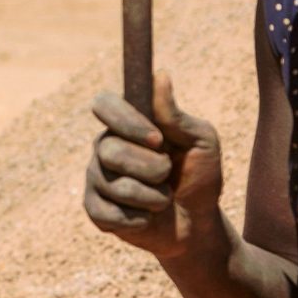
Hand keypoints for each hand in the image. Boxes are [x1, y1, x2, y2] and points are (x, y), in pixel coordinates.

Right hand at [84, 68, 223, 258]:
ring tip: (163, 199)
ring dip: (153, 197)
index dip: (126, 120)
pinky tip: (148, 218)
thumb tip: (160, 75)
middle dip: (151, 168)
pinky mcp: (96, 211)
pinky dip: (140, 219)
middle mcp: (105, 147)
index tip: (157, 139)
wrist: (198, 223)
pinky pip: (109, 213)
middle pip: (110, 150)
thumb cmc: (200, 175)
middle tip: (169, 173)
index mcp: (126, 123)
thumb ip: (176, 115)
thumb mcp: (201, 141)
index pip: (104, 104)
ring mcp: (97, 178)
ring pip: (115, 185)